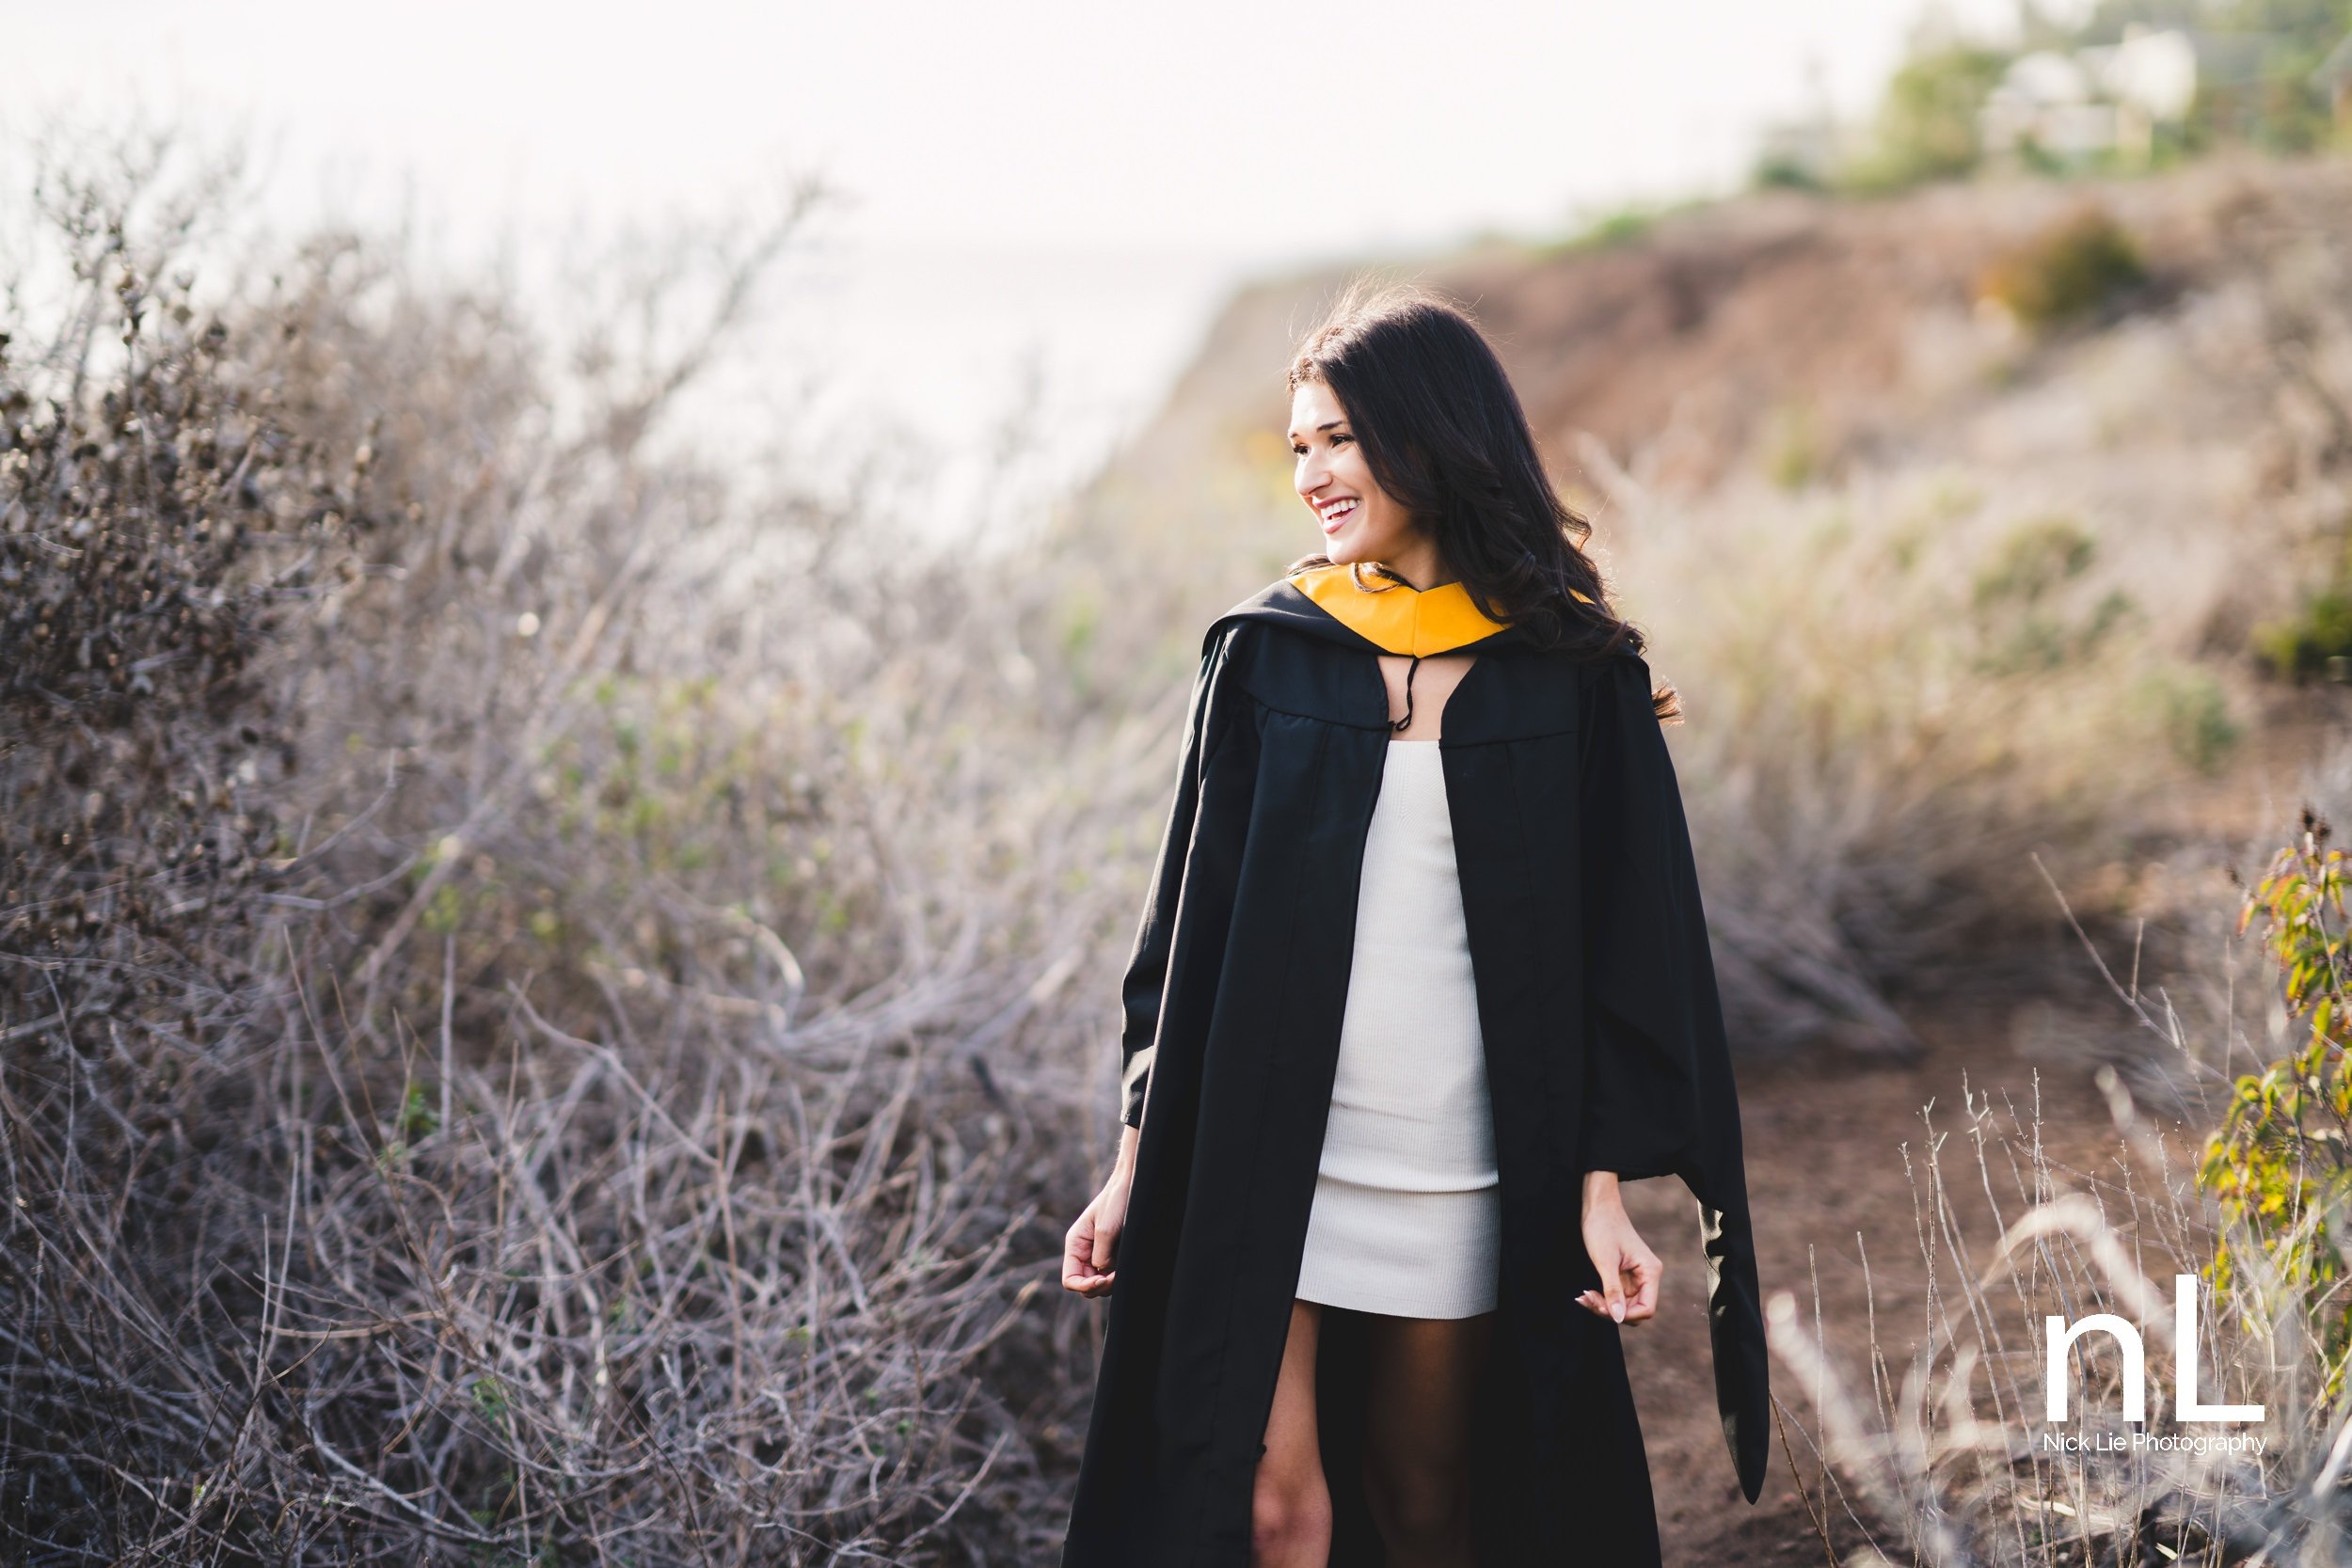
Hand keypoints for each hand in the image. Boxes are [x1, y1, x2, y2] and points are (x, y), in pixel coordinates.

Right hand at [1063, 1149, 1135, 1297]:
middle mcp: (1085, 1253)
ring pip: (1100, 1284)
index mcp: (1075, 1245)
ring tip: (1124, 1268)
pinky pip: (1113, 1275)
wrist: (1133, 1186)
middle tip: (1118, 1275)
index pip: (1070, 1279)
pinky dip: (1119, 1276)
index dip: (1084, 1286)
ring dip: (1111, 1283)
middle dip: (1100, 1286)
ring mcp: (1100, 1256)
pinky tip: (1128, 1266)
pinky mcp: (1114, 1255)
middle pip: (1085, 1285)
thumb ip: (1100, 1255)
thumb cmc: (1116, 1201)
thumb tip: (1101, 1273)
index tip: (1103, 1279)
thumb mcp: (1105, 1228)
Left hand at [1576, 1170, 1660, 1324]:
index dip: (1627, 1315)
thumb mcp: (1605, 1261)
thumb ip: (1613, 1291)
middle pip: (1633, 1310)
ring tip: (1583, 1296)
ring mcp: (1634, 1277)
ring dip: (1603, 1306)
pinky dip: (1601, 1297)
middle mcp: (1646, 1277)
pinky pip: (1615, 1296)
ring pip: (1622, 1306)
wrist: (1597, 1207)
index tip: (1604, 1309)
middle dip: (1611, 1311)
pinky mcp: (1623, 1276)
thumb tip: (1619, 1318)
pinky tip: (1585, 1293)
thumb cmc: (1603, 1227)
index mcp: (1650, 1271)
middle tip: (1587, 1299)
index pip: (1647, 1308)